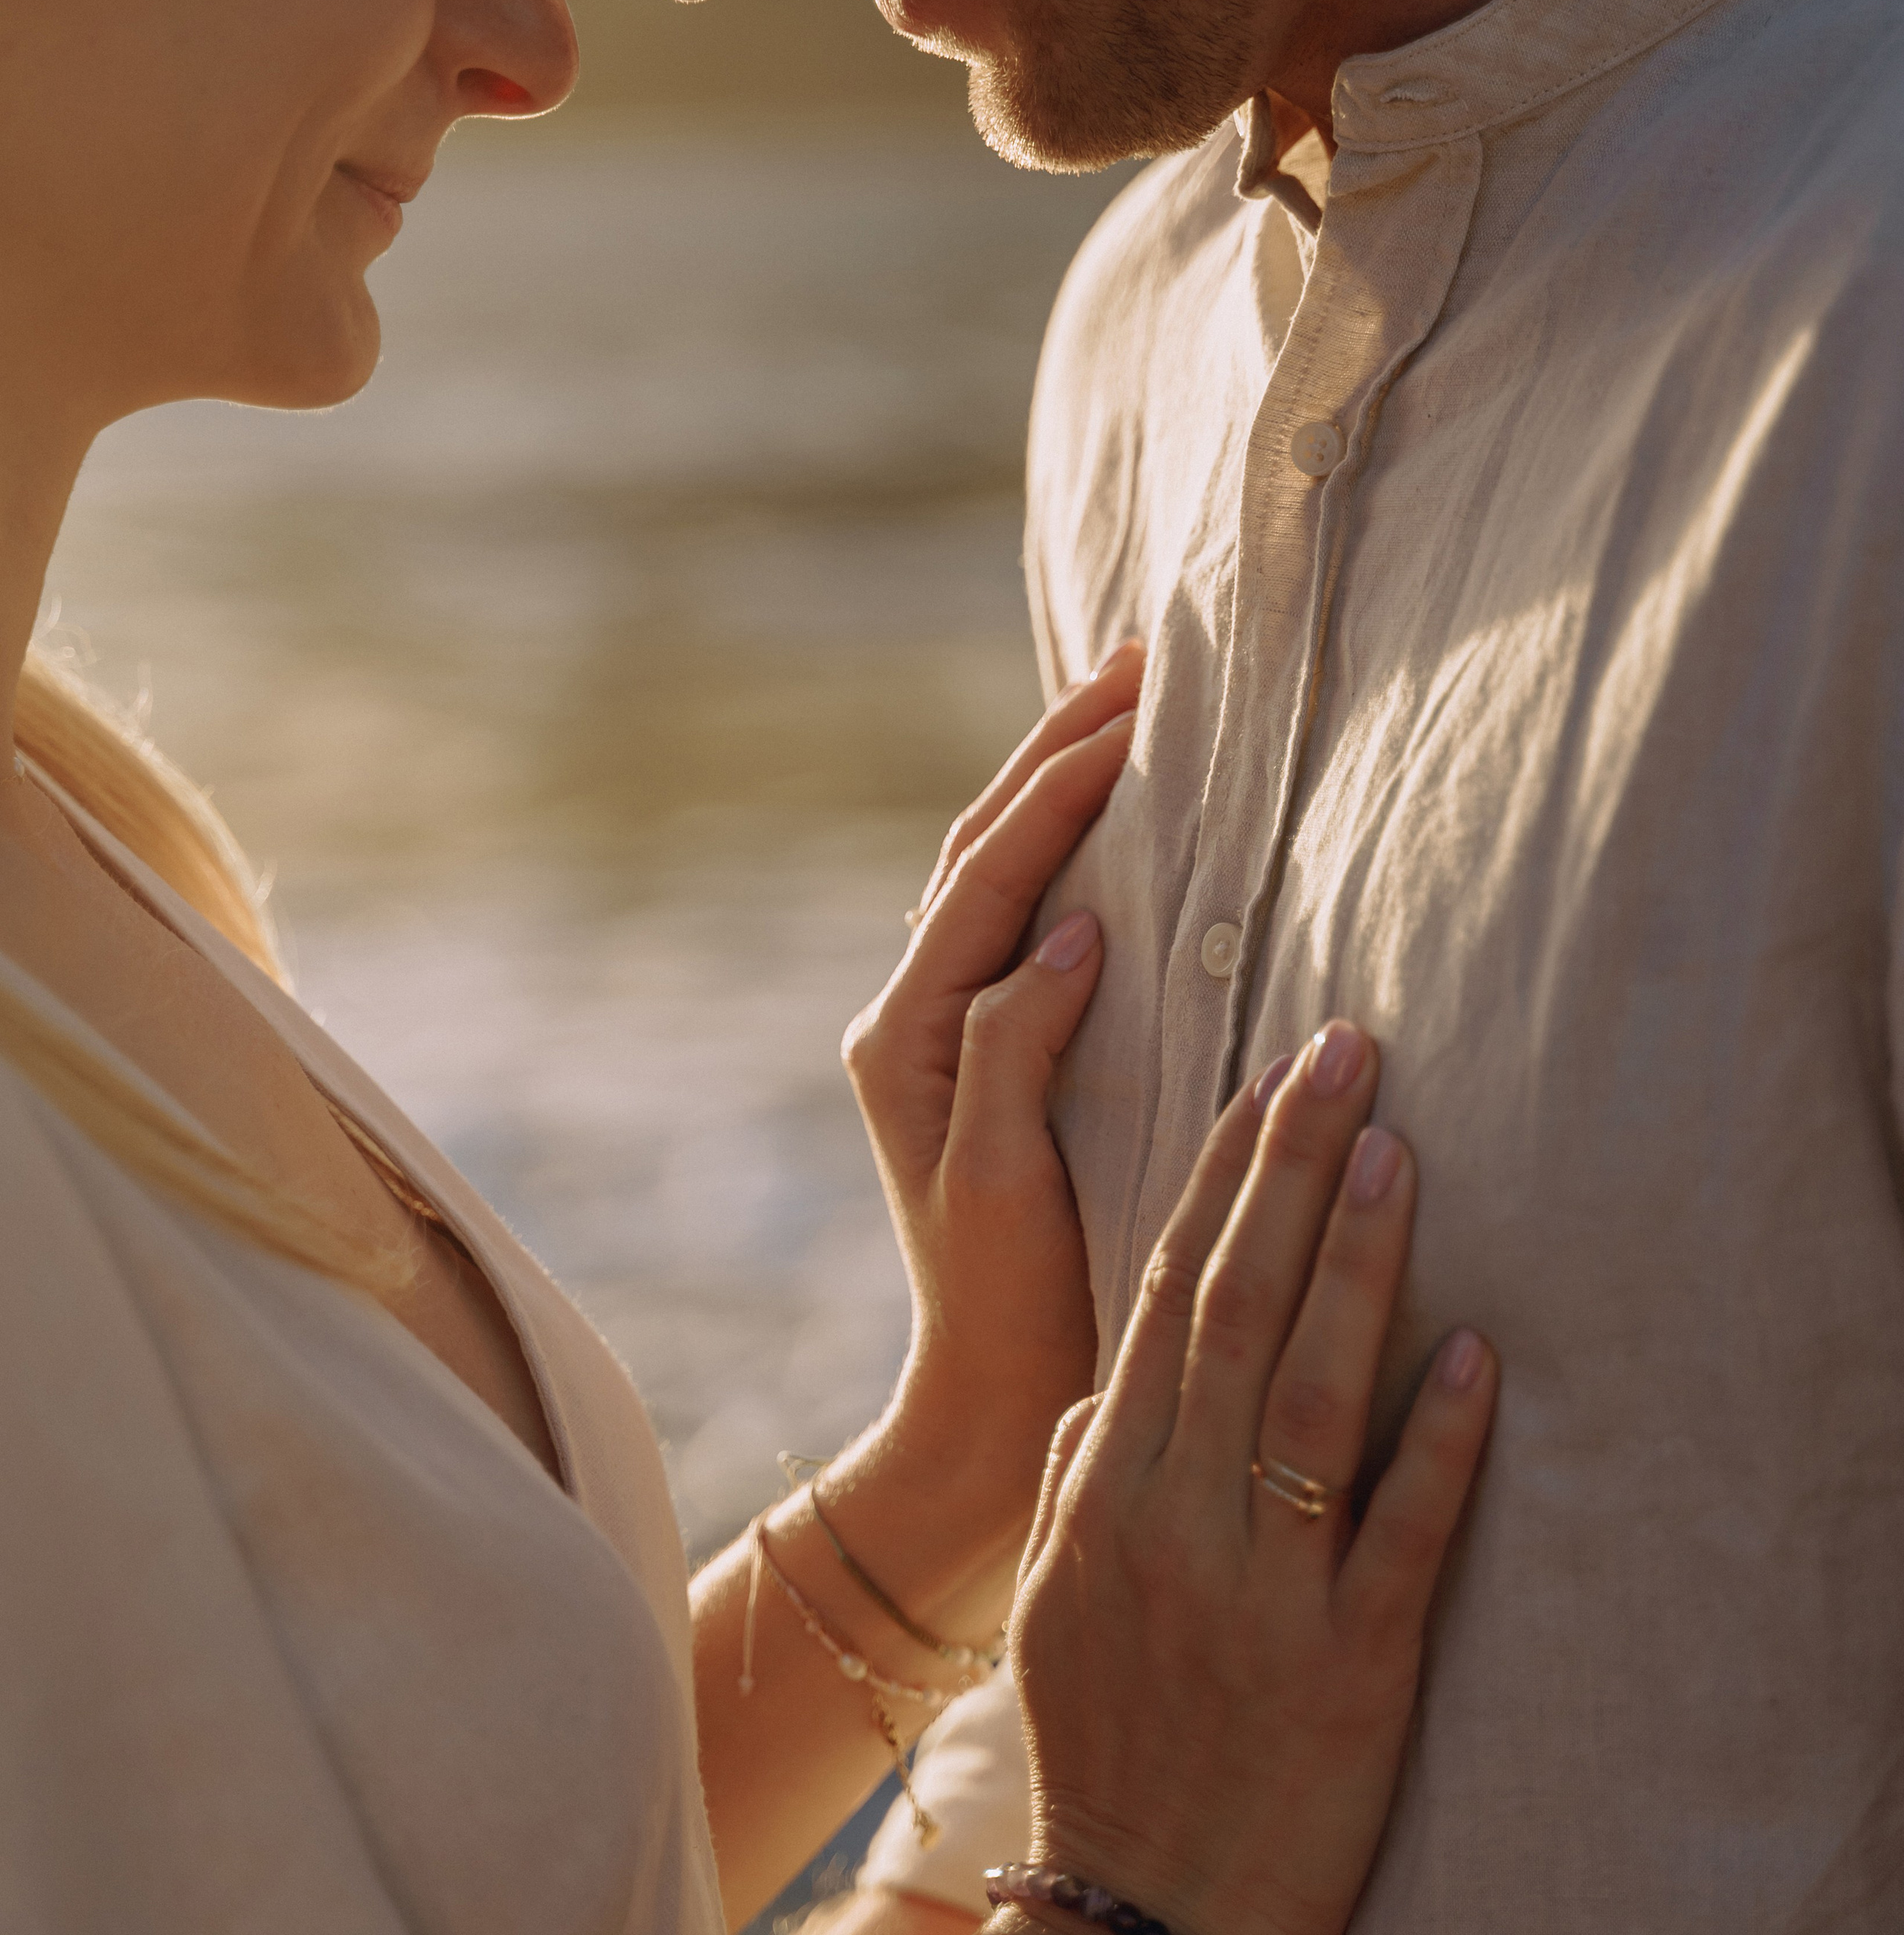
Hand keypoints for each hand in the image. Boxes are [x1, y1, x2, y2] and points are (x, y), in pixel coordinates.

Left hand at [841, 642, 1143, 1545]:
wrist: (982, 1410)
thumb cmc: (999, 1306)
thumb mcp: (1001, 1177)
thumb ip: (1015, 1045)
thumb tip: (1070, 925)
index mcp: (905, 1033)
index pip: (989, 873)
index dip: (1062, 783)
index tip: (1141, 707)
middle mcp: (912, 1016)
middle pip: (983, 847)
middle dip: (1057, 749)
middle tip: (1143, 664)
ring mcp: (949, 1033)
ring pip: (999, 872)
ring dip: (1058, 786)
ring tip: (1132, 710)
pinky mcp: (990, 1055)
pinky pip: (1022, 921)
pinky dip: (1067, 853)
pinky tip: (1119, 825)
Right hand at [1012, 1023, 1496, 1934]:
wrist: (1142, 1913)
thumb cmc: (1102, 1733)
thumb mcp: (1053, 1593)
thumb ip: (1080, 1467)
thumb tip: (1111, 1370)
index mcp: (1105, 1484)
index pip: (1165, 1292)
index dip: (1221, 1174)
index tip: (1268, 1078)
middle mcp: (1174, 1515)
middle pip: (1235, 1307)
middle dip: (1288, 1168)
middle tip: (1343, 1053)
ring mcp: (1261, 1587)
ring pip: (1311, 1394)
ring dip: (1357, 1264)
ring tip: (1399, 1151)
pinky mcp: (1350, 1665)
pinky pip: (1399, 1533)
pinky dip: (1440, 1439)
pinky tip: (1480, 1352)